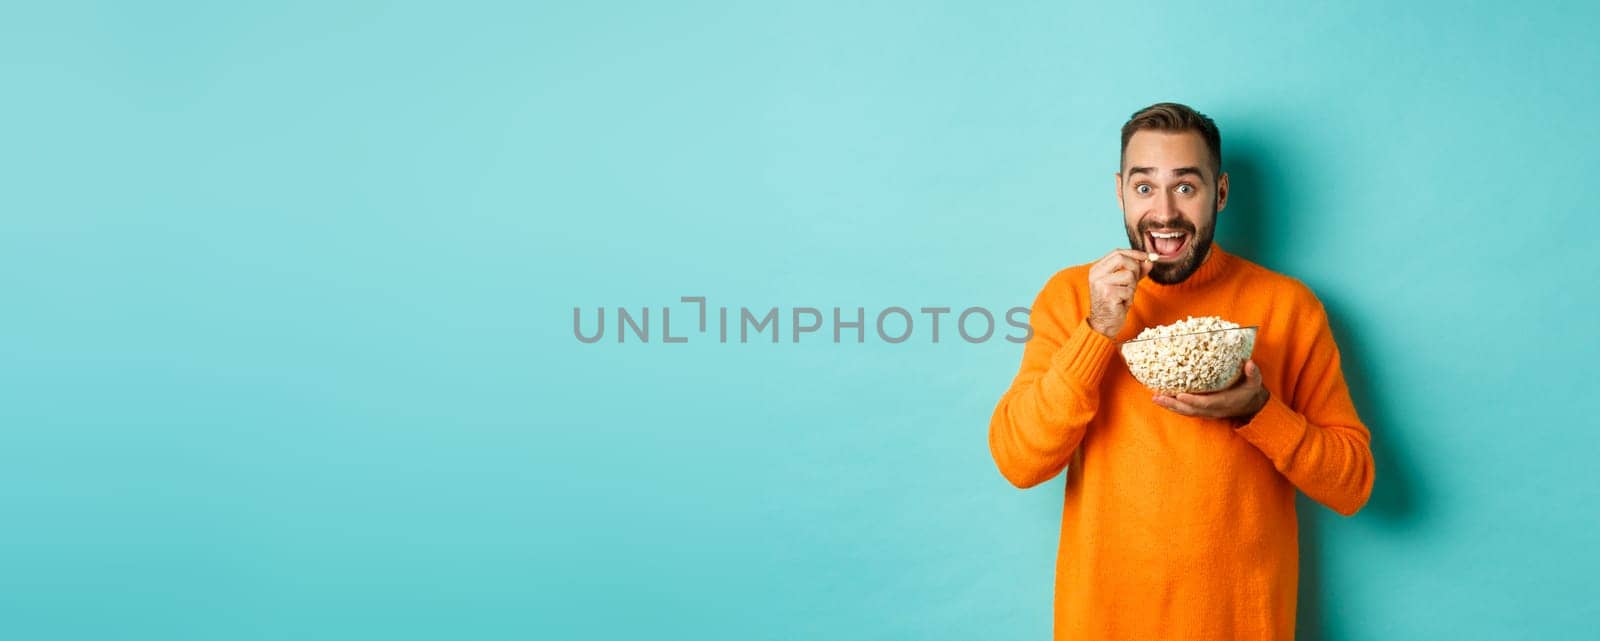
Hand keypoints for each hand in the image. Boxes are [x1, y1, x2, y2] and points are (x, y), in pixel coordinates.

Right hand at [1087, 249, 1155, 337]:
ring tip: (1125, 296)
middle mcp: (1096, 274)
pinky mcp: (1108, 294)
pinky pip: (1129, 290)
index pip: (1117, 252)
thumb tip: (1149, 260)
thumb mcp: (1125, 284)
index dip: (1134, 253)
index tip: (1147, 257)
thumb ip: (1136, 271)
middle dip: (1135, 268)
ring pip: (1129, 275)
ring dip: (1132, 287)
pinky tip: (1122, 304)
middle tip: (1134, 281)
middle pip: (1122, 259)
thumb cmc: (1114, 303)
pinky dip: (1129, 298)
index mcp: (1097, 269)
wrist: (1104, 323)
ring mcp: (1101, 284)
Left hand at [1153, 360, 1269, 420]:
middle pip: (1191, 410)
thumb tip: (1249, 363)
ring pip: (1186, 412)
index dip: (1193, 401)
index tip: (1180, 395)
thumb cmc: (1249, 390)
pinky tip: (1161, 399)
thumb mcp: (1254, 382)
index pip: (1206, 403)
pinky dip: (1173, 406)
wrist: (1250, 405)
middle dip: (1174, 404)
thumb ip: (1253, 374)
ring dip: (1170, 406)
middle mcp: (1214, 410)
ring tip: (1155, 398)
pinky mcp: (1202, 411)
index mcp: (1224, 402)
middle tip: (1158, 397)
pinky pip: (1186, 411)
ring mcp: (1207, 412)